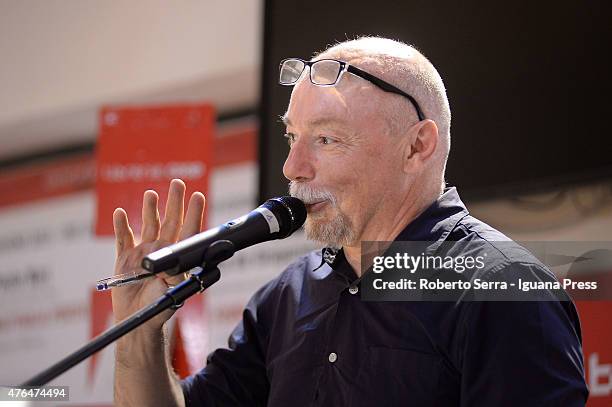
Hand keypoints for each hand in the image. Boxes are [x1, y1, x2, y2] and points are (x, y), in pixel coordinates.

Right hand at [111, 179, 204, 332]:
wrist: (139, 321)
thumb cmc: (161, 307)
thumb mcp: (173, 290)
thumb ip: (176, 273)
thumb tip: (176, 260)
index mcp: (177, 256)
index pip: (188, 230)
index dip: (193, 213)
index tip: (198, 196)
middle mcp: (162, 250)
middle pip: (170, 221)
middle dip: (174, 202)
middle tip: (178, 183)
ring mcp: (144, 252)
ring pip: (148, 225)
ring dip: (150, 209)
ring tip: (151, 194)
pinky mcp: (126, 259)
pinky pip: (123, 239)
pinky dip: (122, 226)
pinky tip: (121, 213)